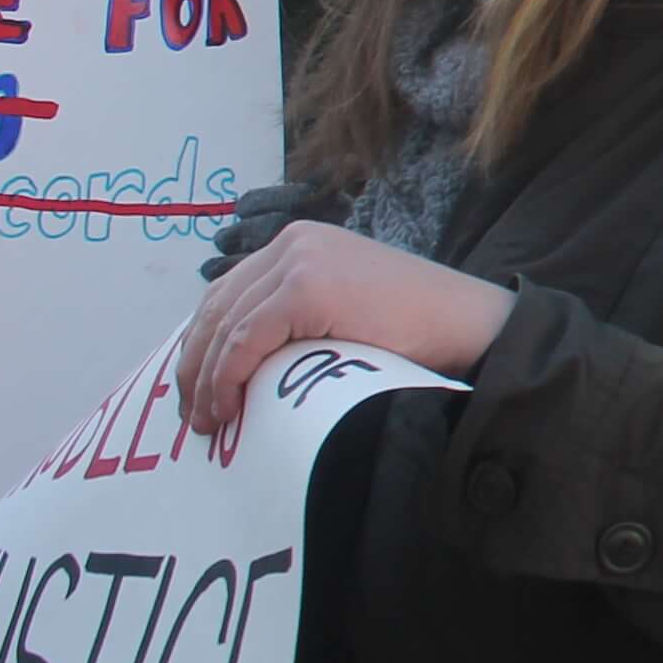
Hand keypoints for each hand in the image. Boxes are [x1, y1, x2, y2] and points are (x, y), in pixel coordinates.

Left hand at [176, 220, 512, 436]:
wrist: (468, 326)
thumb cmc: (417, 331)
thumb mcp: (341, 311)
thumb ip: (295, 317)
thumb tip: (239, 362)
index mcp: (301, 242)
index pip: (228, 292)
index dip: (202, 344)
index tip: (196, 389)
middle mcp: (294, 241)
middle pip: (216, 306)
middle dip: (195, 364)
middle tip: (193, 414)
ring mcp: (300, 259)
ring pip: (224, 325)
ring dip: (205, 379)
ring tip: (207, 421)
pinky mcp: (306, 286)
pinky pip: (245, 339)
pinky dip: (226, 377)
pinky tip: (227, 408)